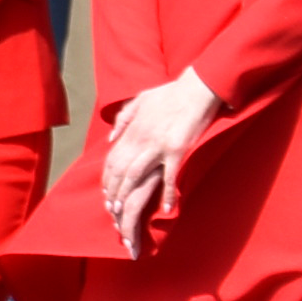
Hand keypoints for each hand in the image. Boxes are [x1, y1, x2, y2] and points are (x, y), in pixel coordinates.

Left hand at [101, 71, 218, 248]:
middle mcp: (140, 139)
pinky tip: (168, 209)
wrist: (196, 87)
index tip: (105, 193)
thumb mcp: (139, 101)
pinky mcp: (177, 150)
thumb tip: (110, 138)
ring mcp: (157, 146)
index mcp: (131, 130)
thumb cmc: (170, 93)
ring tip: (124, 213)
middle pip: (118, 171)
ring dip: (127, 196)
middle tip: (110, 211)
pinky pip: (169, 176)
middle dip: (112, 193)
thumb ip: (122, 119)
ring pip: (135, 176)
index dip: (106, 178)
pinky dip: (168, 194)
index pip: (111, 159)